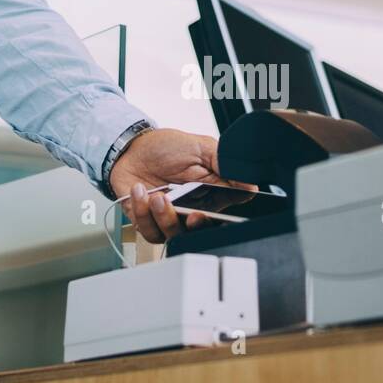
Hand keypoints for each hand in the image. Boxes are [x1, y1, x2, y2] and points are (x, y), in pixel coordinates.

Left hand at [108, 127, 257, 243]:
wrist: (132, 147)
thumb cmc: (166, 147)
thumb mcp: (200, 148)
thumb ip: (224, 164)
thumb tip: (250, 183)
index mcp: (209, 196)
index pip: (219, 219)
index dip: (214, 223)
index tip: (204, 215)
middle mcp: (190, 211)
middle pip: (198, 234)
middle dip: (192, 227)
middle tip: (188, 213)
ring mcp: (168, 218)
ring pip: (173, 235)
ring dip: (164, 217)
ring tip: (156, 196)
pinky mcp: (147, 221)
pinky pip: (148, 230)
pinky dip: (142, 212)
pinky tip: (140, 191)